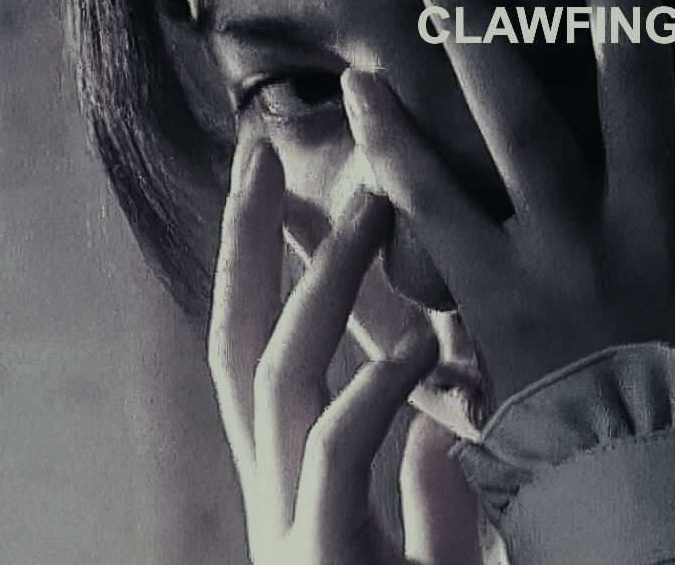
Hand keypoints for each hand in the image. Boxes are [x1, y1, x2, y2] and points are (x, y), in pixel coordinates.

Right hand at [208, 135, 442, 563]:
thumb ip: (426, 491)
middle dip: (244, 245)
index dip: (256, 264)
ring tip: (376, 202)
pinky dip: (373, 391)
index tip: (271, 179)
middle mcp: (277, 495)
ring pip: (281, 378)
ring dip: (324, 283)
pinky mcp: (324, 558)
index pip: (261, 349)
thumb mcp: (434, 551)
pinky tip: (420, 346)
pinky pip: (336, 453)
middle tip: (260, 151)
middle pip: (239, 344)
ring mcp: (291, 525)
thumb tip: (435, 425)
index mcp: (295, 486)